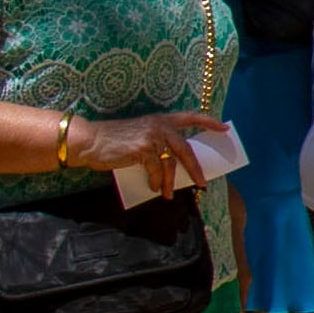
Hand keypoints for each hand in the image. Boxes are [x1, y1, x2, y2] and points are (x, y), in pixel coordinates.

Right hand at [76, 109, 226, 186]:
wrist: (89, 141)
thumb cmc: (112, 142)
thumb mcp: (139, 136)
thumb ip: (156, 143)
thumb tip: (172, 166)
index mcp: (160, 120)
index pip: (190, 117)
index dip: (208, 122)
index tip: (224, 127)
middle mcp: (159, 126)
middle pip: (186, 150)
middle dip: (196, 169)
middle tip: (202, 184)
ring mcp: (151, 137)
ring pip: (171, 164)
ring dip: (171, 183)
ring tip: (168, 195)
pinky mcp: (142, 150)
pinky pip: (156, 171)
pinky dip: (156, 182)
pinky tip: (154, 188)